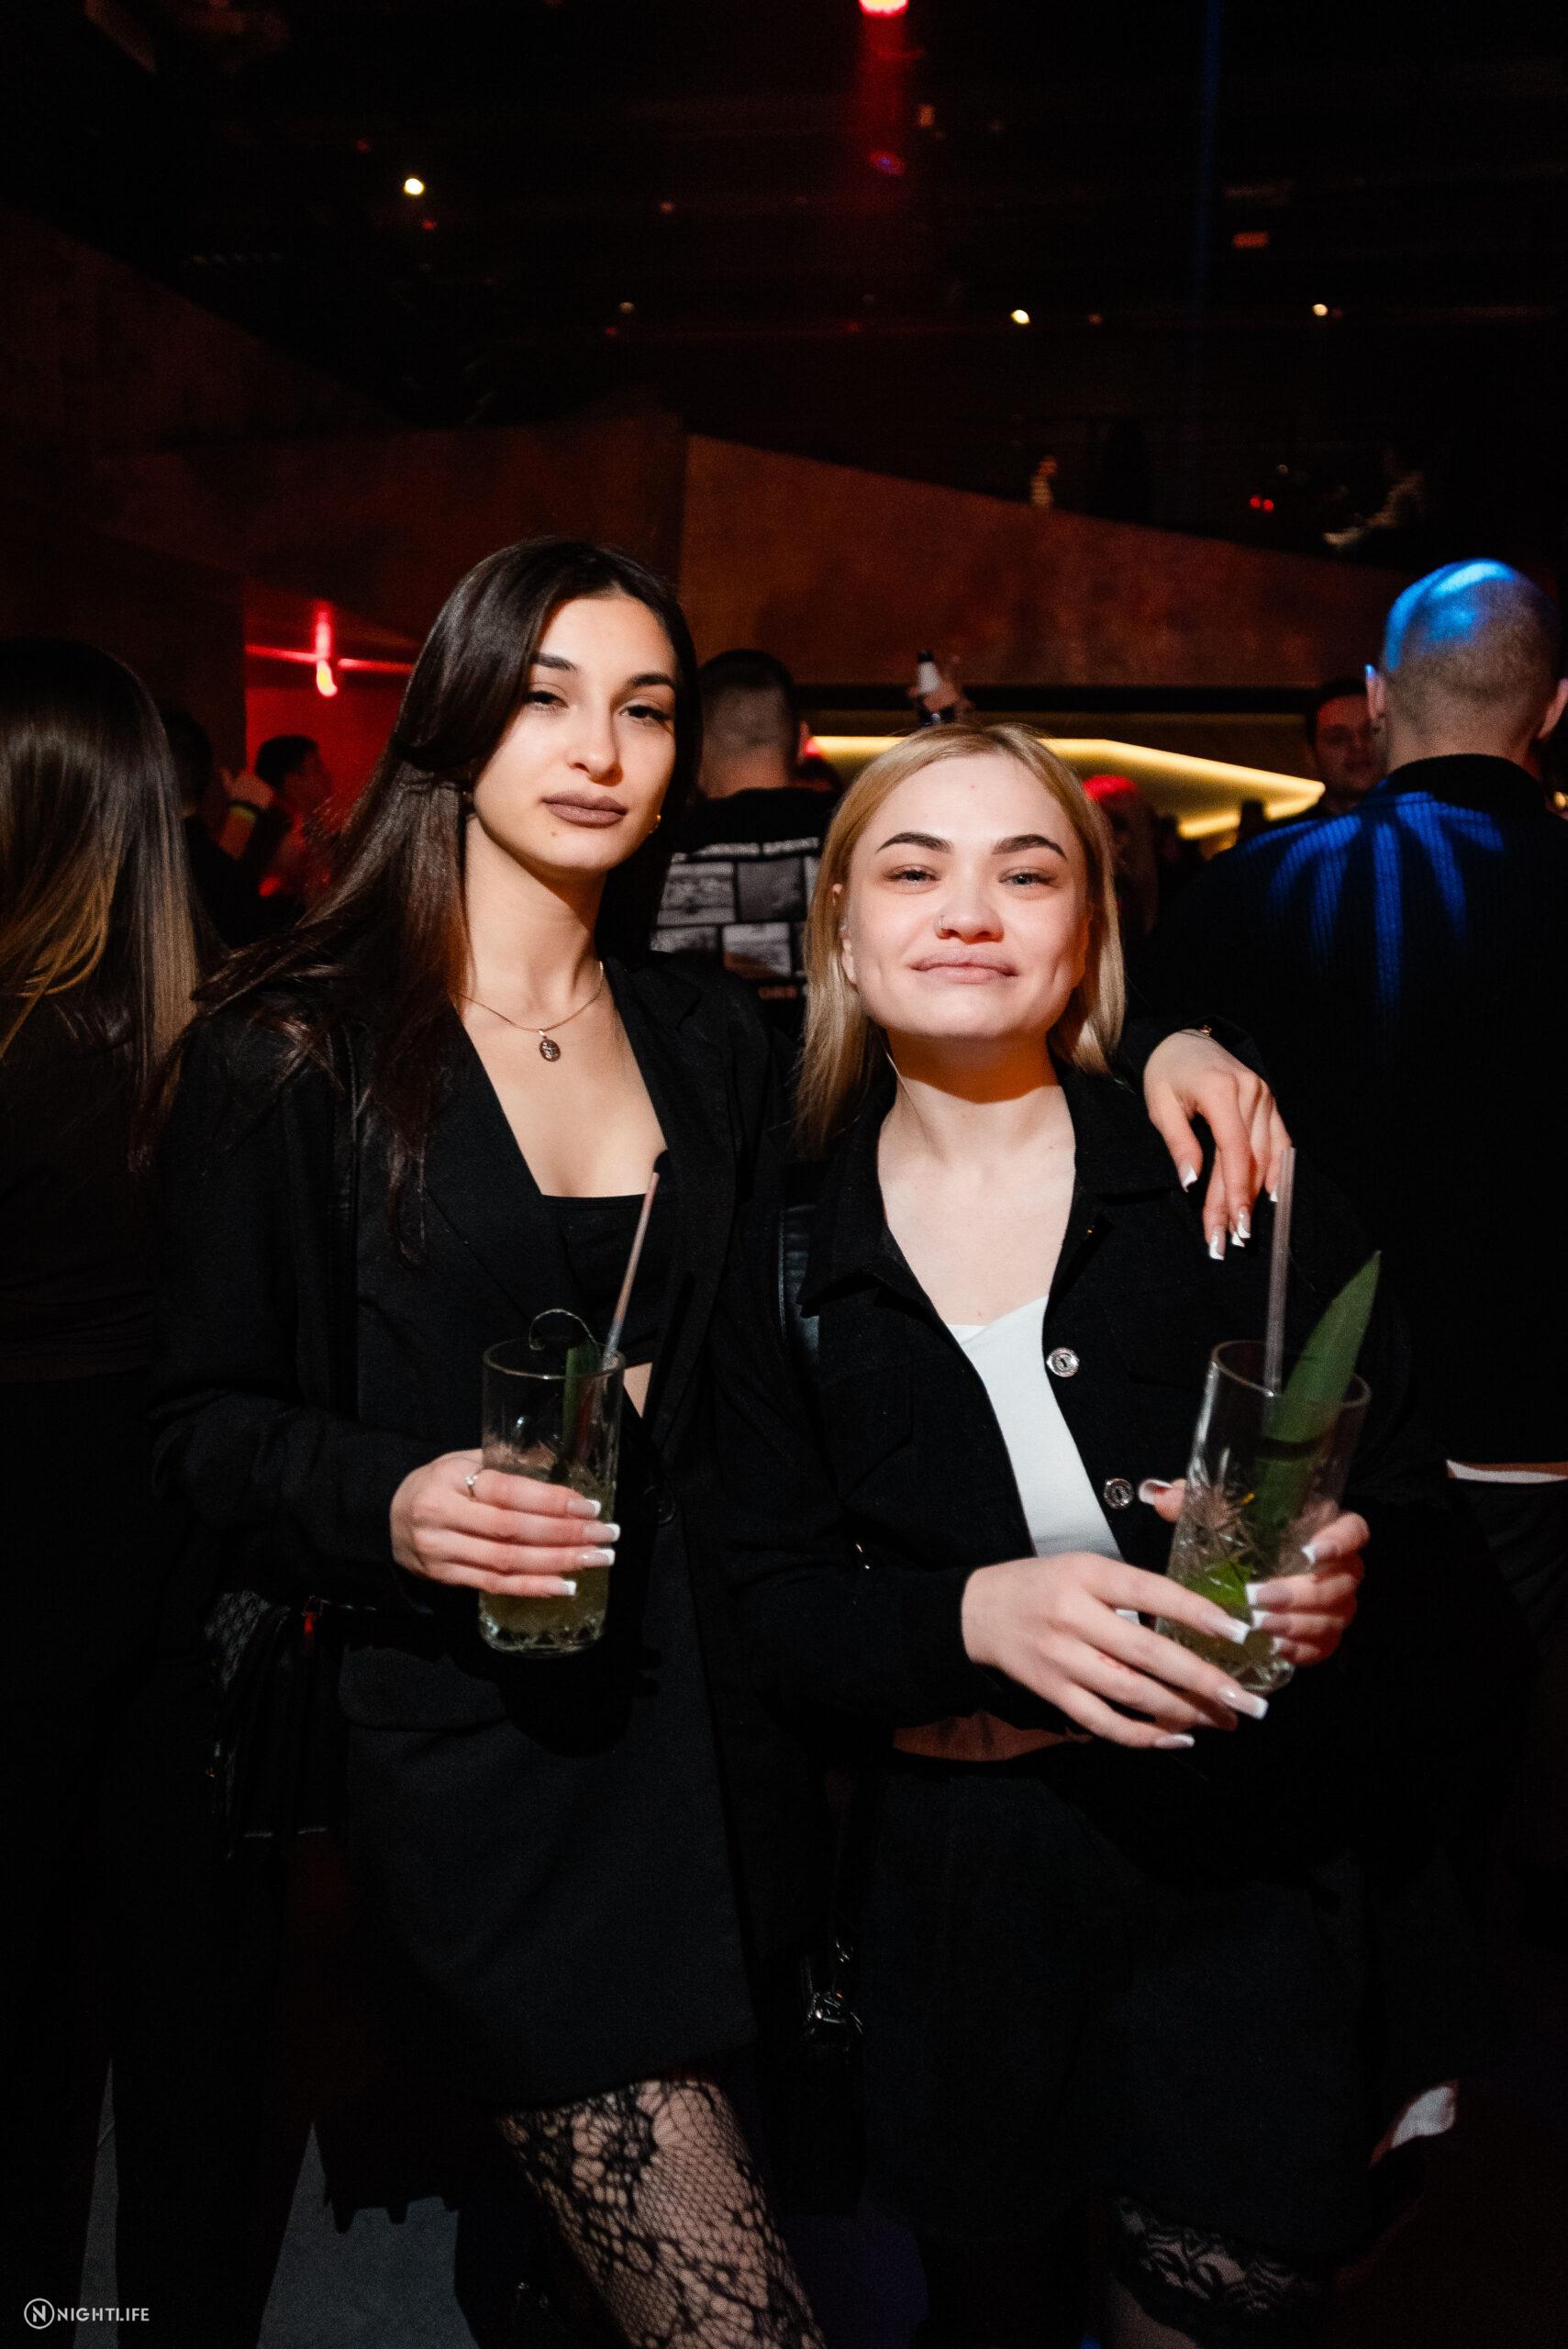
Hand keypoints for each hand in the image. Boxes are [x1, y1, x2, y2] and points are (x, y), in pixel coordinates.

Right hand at [389, 1449, 617, 1595]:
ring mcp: (442, 1552)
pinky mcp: (446, 1578)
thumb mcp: (463, 1461)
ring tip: (596, 1559)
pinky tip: (565, 1585)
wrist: (387, 1518)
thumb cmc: (438, 1484)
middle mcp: (443, 1516)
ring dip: (557, 1563)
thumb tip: (559, 1462)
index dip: (551, 1501)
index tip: (589, 1506)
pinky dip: (533, 1587)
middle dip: (565, 1534)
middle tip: (605, 1535)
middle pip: (512, 1530)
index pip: (508, 1492)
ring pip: (507, 1562)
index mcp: (450, 1479)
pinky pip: (495, 1585)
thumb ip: (507, 1463)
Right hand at [960, 1551, 1269, 1751]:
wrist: (980, 1612)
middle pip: (1145, 1653)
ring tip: (1222, 1718)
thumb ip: (1133, 1590)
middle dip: (1202, 1679)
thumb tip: (1202, 1621)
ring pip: (1129, 1692)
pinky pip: (1101, 1722)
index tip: (1238, 1632)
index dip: (1195, 1613)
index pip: (1149, 1592)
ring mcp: (1061, 1659)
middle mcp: (1074, 1617)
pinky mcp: (1052, 1692)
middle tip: (1246, 1700)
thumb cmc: (1046, 1584)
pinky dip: (1141, 1736)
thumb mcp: (1086, 1567)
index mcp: (1087, 1575)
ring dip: (1181, 1711)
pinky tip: (1176, 1738)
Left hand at [1141, 1030, 1290, 1256]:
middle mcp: (1250, 1092)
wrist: (1182, 1040)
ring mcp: (1264, 1095)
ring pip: (1266, 1154)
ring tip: (1243, 1227)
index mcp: (1221, 1091)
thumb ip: (1179, 1144)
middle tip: (1229, 1240)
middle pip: (1249, 1159)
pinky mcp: (1269, 1099)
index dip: (1232, 1191)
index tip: (1230, 1224)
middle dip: (1239, 1203)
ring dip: (1255, 1194)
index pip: (1233, 1151)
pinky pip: (1279, 1139)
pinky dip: (1277, 1169)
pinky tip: (1272, 1197)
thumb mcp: (1160, 1106)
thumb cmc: (1165, 1073)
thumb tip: (1192, 1183)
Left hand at [1141, 1479, 1366, 1668]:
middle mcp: (1339, 1567)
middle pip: (1341, 1581)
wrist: (1248, 1572)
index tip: (1312, 1550)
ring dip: (1298, 1624)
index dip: (1341, 1540)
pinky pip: (1322, 1647)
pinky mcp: (1323, 1635)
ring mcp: (1336, 1605)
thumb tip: (1161, 1496)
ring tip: (1262, 1625)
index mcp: (1324, 1528)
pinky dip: (1300, 1649)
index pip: (1354, 1529)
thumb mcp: (1218, 1512)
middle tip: (1261, 1597)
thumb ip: (1193, 1500)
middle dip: (1301, 1592)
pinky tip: (1274, 1647)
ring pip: (1333, 1617)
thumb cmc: (1240, 1535)